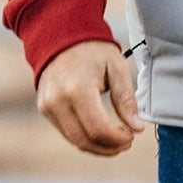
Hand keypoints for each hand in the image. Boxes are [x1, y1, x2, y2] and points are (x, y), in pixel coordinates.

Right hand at [36, 40, 143, 156]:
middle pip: (85, 140)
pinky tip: (101, 133)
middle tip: (127, 142)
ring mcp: (48, 105)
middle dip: (109, 148)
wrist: (60, 34)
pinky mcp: (44, 108)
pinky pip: (66, 132)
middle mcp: (58, 100)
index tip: (132, 136)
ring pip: (75, 141)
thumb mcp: (117, 69)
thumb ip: (127, 100)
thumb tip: (137, 128)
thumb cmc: (93, 51)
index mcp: (78, 88)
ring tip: (116, 141)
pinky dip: (85, 138)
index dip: (118, 139)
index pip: (99, 129)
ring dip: (98, 147)